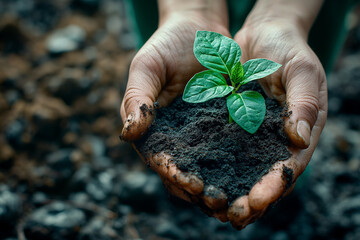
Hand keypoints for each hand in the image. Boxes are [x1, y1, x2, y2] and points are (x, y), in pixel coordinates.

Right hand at [120, 0, 231, 220]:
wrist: (200, 28)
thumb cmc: (167, 44)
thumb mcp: (147, 66)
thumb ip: (136, 99)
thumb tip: (129, 134)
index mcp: (155, 130)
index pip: (161, 161)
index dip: (174, 175)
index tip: (192, 183)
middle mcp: (179, 139)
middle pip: (186, 173)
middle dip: (201, 191)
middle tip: (221, 203)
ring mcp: (203, 135)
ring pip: (211, 169)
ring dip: (224, 186)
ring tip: (239, 200)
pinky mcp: (226, 127)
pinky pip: (234, 150)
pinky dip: (242, 166)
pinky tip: (256, 175)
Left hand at [227, 19, 327, 228]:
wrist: (263, 35)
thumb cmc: (289, 50)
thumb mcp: (301, 70)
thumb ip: (303, 103)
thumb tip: (301, 139)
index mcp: (297, 133)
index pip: (287, 168)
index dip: (273, 187)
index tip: (256, 201)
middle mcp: (272, 141)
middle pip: (261, 178)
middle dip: (247, 200)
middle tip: (230, 215)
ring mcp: (250, 135)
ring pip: (238, 170)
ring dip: (225, 189)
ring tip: (208, 205)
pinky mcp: (227, 126)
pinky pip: (217, 149)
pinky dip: (208, 165)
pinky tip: (193, 176)